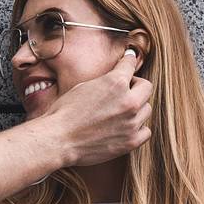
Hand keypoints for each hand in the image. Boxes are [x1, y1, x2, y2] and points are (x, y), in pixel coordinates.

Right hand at [43, 49, 152, 167]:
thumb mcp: (83, 86)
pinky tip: (125, 128)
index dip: (128, 62)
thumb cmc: (64, 113)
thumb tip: (115, 77)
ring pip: (146, 110)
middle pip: (146, 88)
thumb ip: (105, 81)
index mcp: (116, 83)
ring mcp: (131, 122)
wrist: (58, 139)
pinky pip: (145, 131)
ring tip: (121, 113)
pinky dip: (137, 129)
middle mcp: (128, 101)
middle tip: (125, 91)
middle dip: (136, 87)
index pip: (130, 65)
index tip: (129, 61)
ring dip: (136, 109)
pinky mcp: (130, 141)